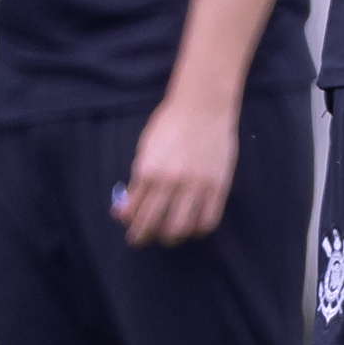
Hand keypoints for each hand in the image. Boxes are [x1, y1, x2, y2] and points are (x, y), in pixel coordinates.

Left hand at [115, 94, 237, 245]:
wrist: (202, 105)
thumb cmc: (170, 124)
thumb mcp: (146, 149)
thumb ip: (138, 179)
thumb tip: (126, 205)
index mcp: (148, 170)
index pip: (134, 210)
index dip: (130, 224)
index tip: (131, 228)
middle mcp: (170, 181)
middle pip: (153, 223)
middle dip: (143, 236)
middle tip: (141, 239)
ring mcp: (195, 185)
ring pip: (180, 227)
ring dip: (170, 236)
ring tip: (168, 234)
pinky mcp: (217, 186)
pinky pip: (207, 220)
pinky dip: (197, 229)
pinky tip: (193, 225)